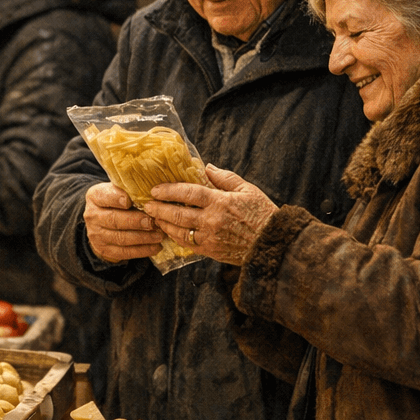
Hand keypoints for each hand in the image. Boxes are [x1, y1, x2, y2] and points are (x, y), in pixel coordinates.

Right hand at [83, 182, 163, 262]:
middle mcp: (92, 215)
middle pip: (114, 220)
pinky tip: (155, 247)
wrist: (102, 223)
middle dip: (135, 222)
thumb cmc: (117, 202)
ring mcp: (96, 235)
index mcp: (95, 196)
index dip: (116, 198)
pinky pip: (124, 252)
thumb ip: (130, 190)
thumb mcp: (118, 191)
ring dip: (143, 238)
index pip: (104, 196)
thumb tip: (154, 193)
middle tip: (152, 222)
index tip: (130, 201)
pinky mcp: (105, 250)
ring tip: (159, 236)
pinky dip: (142, 251)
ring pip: (121, 238)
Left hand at [140, 164, 277, 264]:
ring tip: (154, 218)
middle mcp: (212, 221)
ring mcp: (210, 238)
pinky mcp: (210, 252)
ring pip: (179, 231)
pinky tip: (169, 231)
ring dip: (164, 224)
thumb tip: (206, 167)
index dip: (169, 190)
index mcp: (220, 202)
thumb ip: (225, 178)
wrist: (272, 244)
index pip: (189, 193)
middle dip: (159, 209)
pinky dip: (175, 237)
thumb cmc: (262, 214)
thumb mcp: (247, 190)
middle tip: (147, 205)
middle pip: (178, 214)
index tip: (155, 189)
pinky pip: (187, 244)